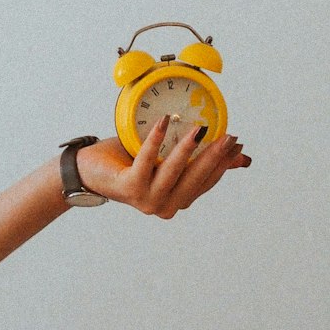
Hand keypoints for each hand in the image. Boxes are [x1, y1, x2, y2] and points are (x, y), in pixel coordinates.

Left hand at [73, 118, 250, 219]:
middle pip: (194, 178)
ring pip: (173, 172)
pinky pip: (146, 161)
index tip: (236, 144)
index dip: (223, 163)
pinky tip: (163, 123)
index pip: (207, 182)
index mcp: (177, 200)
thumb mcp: (169, 158)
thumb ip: (198, 159)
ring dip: (188, 149)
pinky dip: (156, 141)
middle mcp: (164, 205)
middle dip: (213, 156)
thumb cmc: (129, 162)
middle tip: (226, 135)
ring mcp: (147, 199)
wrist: (90, 170)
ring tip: (199, 129)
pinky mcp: (129, 187)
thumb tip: (240, 157)